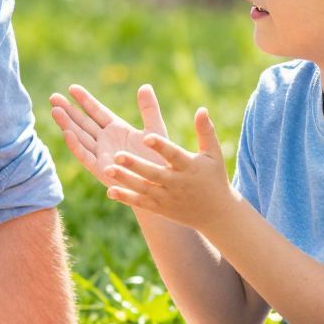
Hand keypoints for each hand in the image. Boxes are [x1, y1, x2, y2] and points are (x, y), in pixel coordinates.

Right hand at [49, 84, 169, 186]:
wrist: (162, 185)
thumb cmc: (160, 159)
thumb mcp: (155, 129)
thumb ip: (149, 109)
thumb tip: (145, 86)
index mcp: (117, 129)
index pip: (97, 111)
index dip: (84, 100)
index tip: (72, 88)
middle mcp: (106, 140)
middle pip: (83, 122)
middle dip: (68, 110)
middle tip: (53, 97)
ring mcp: (102, 154)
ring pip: (80, 136)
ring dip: (68, 124)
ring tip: (55, 110)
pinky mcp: (101, 169)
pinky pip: (86, 156)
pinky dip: (76, 145)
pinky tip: (67, 133)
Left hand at [101, 107, 234, 230]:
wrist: (217, 214)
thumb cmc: (214, 177)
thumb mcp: (213, 154)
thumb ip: (206, 132)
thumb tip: (201, 109)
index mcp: (189, 166)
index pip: (173, 155)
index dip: (161, 147)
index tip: (146, 137)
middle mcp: (177, 182)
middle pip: (154, 173)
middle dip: (135, 165)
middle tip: (117, 155)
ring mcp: (167, 197)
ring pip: (143, 188)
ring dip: (125, 180)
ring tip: (106, 170)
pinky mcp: (161, 208)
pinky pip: (141, 203)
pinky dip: (126, 198)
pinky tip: (110, 191)